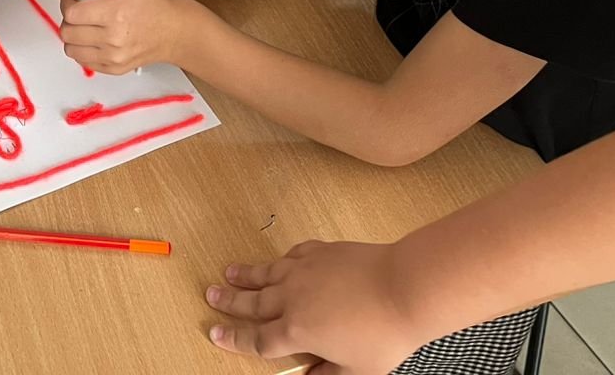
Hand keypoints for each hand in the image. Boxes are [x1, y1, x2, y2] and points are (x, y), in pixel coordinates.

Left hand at [59, 0, 199, 73]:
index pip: (71, 12)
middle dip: (69, 18)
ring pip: (72, 49)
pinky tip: (92, 37)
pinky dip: (83, 49)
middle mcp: (113, 39)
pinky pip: (84, 61)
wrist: (177, 31)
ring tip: (84, 23)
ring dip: (73, 35)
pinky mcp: (114, 68)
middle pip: (68, 31)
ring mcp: (113, 56)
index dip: (67, 2)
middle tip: (79, 8)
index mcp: (115, 14)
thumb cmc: (158, 4)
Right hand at [206, 240, 419, 374]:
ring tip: (228, 273)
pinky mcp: (321, 252)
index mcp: (297, 331)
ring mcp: (305, 270)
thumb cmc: (384, 333)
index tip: (215, 335)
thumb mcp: (358, 370)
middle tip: (210, 296)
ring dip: (246, 275)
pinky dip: (281, 260)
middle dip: (229, 302)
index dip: (234, 340)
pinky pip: (293, 255)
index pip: (257, 340)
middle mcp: (293, 298)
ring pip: (266, 273)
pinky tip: (278, 262)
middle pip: (253, 302)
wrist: (404, 287)